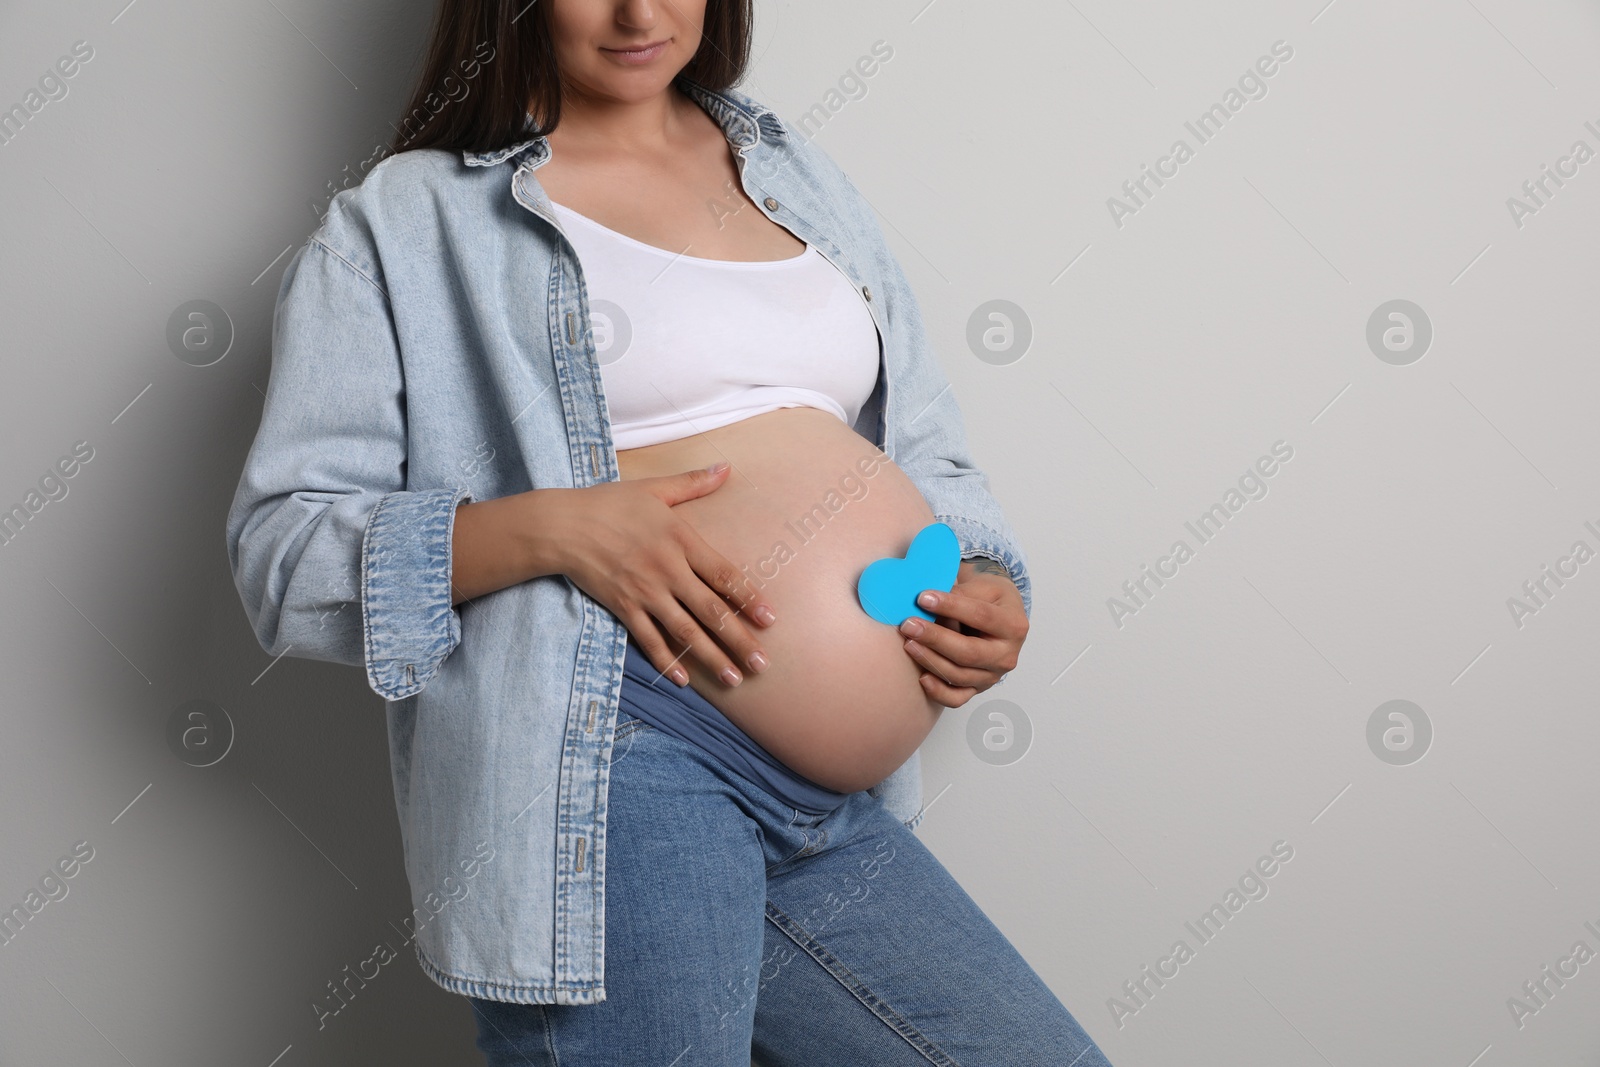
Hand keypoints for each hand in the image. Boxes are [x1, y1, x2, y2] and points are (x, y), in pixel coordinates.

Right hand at [547, 462, 774, 686]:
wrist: (562, 525)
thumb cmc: (609, 504)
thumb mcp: (654, 489)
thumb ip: (693, 483)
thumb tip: (726, 468)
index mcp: (680, 540)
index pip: (724, 575)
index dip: (749, 599)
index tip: (770, 620)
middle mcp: (667, 570)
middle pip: (711, 611)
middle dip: (739, 640)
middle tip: (762, 665)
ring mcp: (644, 592)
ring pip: (684, 632)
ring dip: (711, 658)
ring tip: (733, 679)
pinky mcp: (623, 607)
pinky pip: (648, 639)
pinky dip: (666, 661)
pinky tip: (683, 680)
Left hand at [897, 559, 1026, 707]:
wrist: (999, 614)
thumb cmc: (989, 599)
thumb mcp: (983, 587)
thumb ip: (960, 594)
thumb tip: (927, 602)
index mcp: (1014, 626)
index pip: (980, 616)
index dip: (951, 607)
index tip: (923, 598)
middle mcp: (1007, 655)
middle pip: (969, 652)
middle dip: (935, 639)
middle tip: (909, 625)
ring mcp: (993, 676)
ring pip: (959, 675)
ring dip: (930, 660)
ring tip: (908, 643)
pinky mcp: (978, 688)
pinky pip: (957, 698)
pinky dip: (938, 692)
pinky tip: (922, 678)